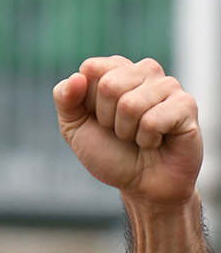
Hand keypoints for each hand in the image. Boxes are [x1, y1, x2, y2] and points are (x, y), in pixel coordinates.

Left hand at [53, 56, 201, 206]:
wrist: (140, 184)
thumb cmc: (110, 153)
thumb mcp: (74, 127)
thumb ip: (65, 99)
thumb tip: (77, 76)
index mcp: (117, 71)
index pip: (91, 68)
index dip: (88, 102)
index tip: (98, 118)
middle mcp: (144, 72)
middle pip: (109, 84)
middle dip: (107, 118)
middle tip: (120, 131)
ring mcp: (169, 86)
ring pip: (131, 104)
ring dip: (127, 131)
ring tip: (138, 136)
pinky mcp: (187, 105)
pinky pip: (153, 120)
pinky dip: (147, 139)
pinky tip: (156, 141)